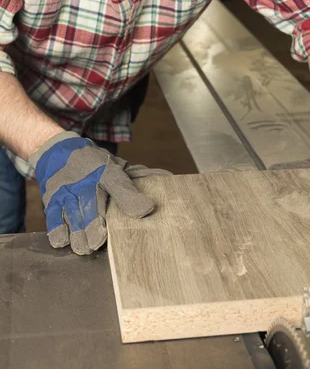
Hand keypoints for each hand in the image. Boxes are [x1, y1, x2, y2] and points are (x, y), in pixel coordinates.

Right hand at [29, 132, 170, 254]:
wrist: (60, 151)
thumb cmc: (95, 166)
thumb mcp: (117, 168)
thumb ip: (141, 176)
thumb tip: (168, 179)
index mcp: (107, 172)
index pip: (120, 183)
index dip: (131, 197)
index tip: (145, 210)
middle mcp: (86, 181)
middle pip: (91, 203)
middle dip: (94, 223)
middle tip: (99, 241)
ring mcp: (67, 191)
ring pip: (72, 213)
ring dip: (78, 232)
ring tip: (85, 248)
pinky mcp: (52, 199)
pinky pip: (53, 215)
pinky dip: (57, 229)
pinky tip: (63, 241)